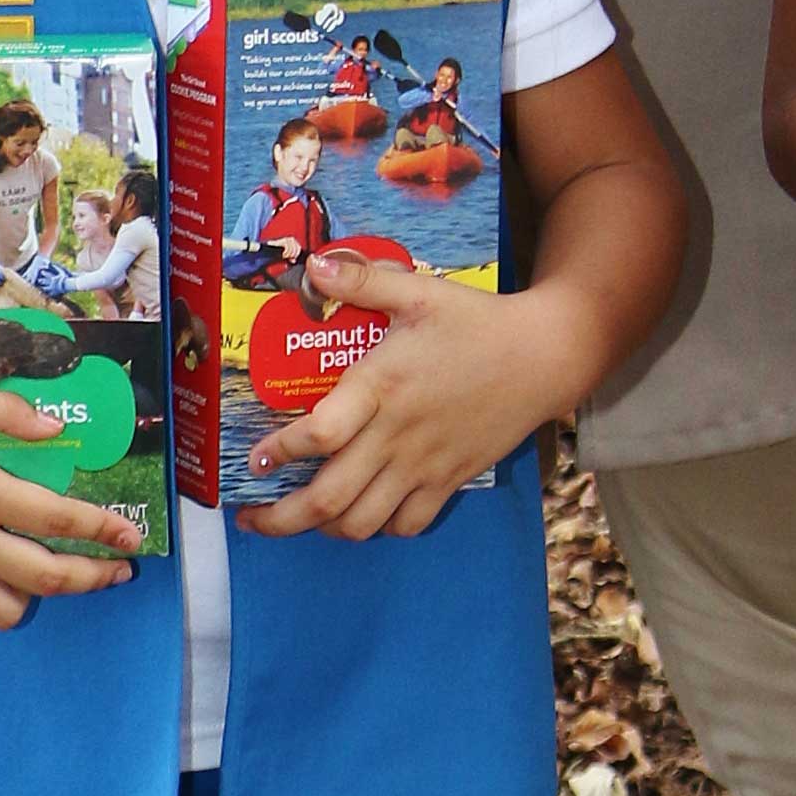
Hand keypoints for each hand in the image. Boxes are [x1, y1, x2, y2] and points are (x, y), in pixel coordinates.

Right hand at [0, 377, 145, 636]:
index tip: (133, 537)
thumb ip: (2, 413)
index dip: (104, 531)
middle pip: (44, 578)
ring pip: (2, 611)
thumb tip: (55, 429)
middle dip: (92, 578)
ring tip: (41, 575)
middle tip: (114, 572)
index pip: (58, 519)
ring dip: (32, 598)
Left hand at [241, 249, 566, 540]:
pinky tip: (361, 513)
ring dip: (323, 530)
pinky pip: (406, 525)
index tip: (253, 458)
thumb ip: (362, 280)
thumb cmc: (477, 322)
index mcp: (383, 387)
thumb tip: (313, 265)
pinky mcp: (449, 480)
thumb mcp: (419, 292)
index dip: (279, 453)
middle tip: (250, 516)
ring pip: (362, 523)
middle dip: (279, 518)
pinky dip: (377, 529)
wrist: (544, 355)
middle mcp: (398, 435)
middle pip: (328, 498)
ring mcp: (425, 465)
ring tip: (300, 520)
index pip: (320, 435)